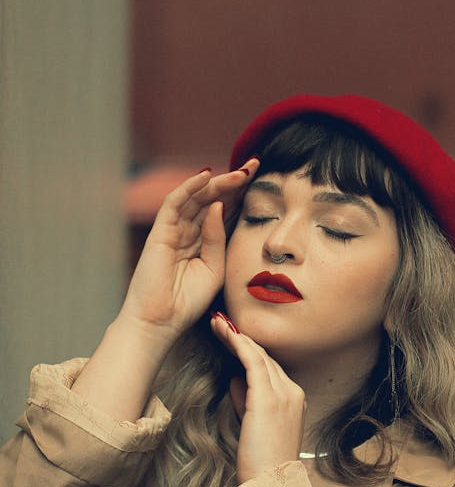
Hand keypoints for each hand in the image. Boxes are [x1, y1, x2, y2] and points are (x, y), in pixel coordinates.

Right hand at [117, 159, 259, 348]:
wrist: (162, 321)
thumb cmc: (187, 301)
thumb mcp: (215, 268)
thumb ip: (218, 238)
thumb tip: (219, 205)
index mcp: (203, 242)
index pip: (223, 211)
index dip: (241, 194)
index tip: (262, 179)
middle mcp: (188, 232)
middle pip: (212, 199)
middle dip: (233, 181)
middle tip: (255, 165)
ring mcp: (173, 230)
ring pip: (196, 197)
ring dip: (217, 182)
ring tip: (240, 171)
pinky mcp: (160, 232)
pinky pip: (174, 202)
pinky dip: (189, 187)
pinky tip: (207, 175)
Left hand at [211, 313, 305, 482]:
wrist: (269, 483)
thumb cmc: (259, 461)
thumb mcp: (253, 425)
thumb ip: (246, 400)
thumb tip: (235, 379)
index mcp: (294, 399)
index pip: (269, 368)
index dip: (248, 351)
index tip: (230, 338)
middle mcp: (293, 392)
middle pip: (265, 357)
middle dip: (241, 339)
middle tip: (220, 322)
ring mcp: (284, 393)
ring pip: (258, 355)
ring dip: (236, 336)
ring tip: (217, 323)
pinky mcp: (268, 397)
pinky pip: (252, 361)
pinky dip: (238, 344)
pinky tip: (225, 333)